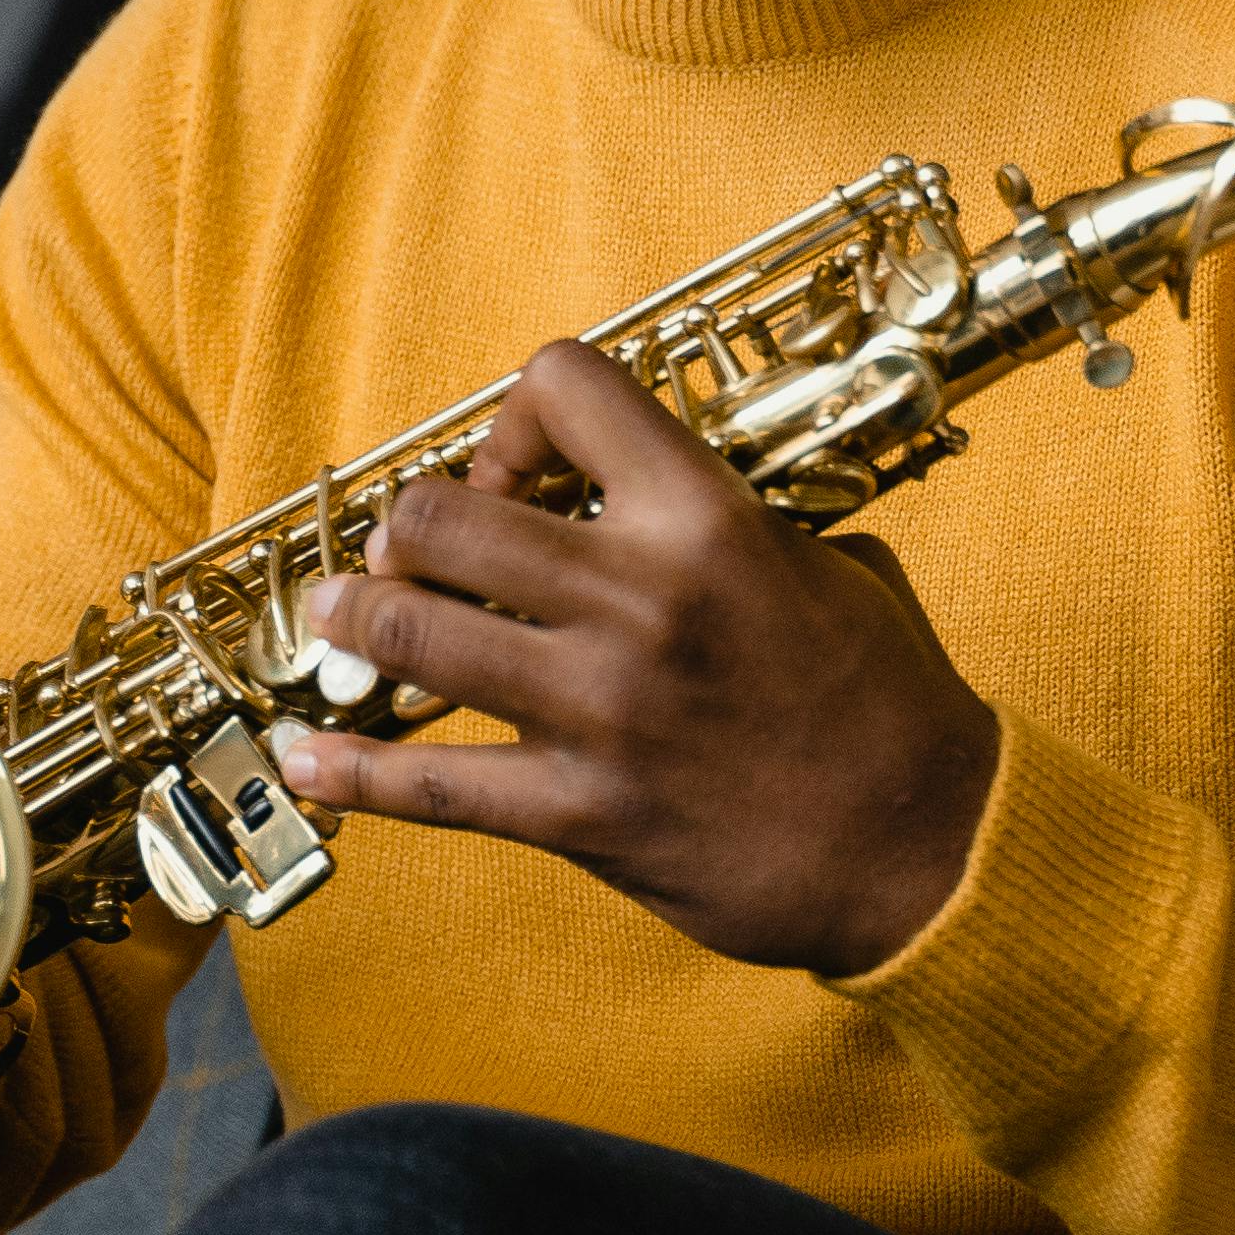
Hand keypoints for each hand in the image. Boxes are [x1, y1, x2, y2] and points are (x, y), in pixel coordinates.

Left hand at [271, 341, 999, 973]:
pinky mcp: (581, 813)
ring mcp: (601, 711)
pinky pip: (431, 787)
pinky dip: (352, 773)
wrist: (927, 849)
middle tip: (417, 556)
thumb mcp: (827, 561)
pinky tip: (307, 759)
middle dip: (407, 528)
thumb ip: (730, 516)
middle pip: (441, 516)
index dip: (515, 416)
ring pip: (410, 635)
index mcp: (706, 519)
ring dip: (356, 619)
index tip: (517, 471)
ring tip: (347, 619)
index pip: (566, 386)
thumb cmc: (884, 702)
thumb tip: (643, 490)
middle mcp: (640, 601)